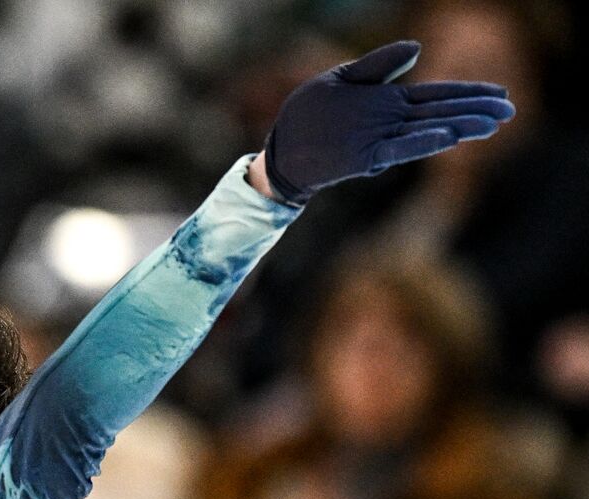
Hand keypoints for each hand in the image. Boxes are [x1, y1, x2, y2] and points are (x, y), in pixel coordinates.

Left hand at [263, 40, 514, 205]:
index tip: (500, 95)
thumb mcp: (344, 79)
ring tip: (490, 125)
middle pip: (440, 114)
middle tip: (510, 113)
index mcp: (389, 103)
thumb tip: (417, 46)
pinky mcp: (363, 158)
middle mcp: (390, 123)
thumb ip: (379, 65)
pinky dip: (421, 143)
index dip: (468, 94)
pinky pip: (397, 150)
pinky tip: (446, 138)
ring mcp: (378, 141)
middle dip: (474, 112)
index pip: (437, 96)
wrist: (281, 145)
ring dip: (458, 127)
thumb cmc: (310, 114)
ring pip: (426, 132)